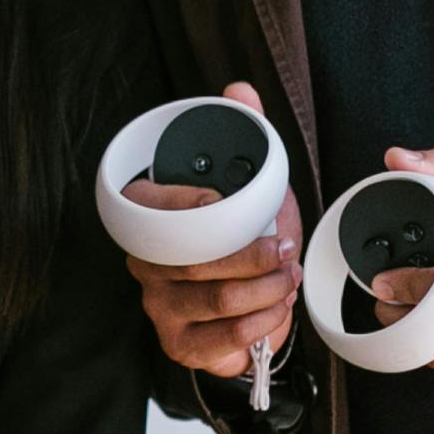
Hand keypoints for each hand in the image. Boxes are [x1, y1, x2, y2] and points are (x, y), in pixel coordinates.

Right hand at [124, 79, 302, 383]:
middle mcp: (144, 262)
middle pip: (194, 260)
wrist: (252, 306)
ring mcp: (159, 306)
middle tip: (286, 250)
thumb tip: (239, 89)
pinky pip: (225, 336)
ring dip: (267, 289)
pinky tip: (278, 306)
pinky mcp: (180, 344)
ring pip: (218, 298)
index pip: (155, 206)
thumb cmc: (243, 241)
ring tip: (288, 278)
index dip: (194, 203)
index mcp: (148, 218)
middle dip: (254, 257)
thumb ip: (246, 135)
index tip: (235, 206)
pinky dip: (265, 320)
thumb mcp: (250, 188)